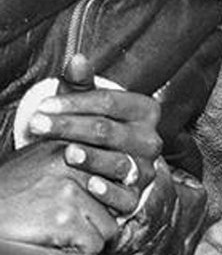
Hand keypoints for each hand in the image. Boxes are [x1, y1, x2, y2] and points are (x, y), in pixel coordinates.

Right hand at [0, 142, 117, 252]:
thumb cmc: (5, 192)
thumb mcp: (36, 161)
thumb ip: (74, 161)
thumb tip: (118, 173)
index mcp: (68, 145)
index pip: (120, 166)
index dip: (115, 189)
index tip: (105, 198)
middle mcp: (73, 164)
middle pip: (120, 198)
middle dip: (103, 214)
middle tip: (80, 222)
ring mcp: (71, 192)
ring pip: (109, 225)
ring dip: (90, 235)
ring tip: (59, 231)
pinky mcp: (66, 219)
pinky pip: (94, 244)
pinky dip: (79, 251)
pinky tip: (55, 242)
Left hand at [19, 56, 161, 205]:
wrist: (109, 163)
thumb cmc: (95, 126)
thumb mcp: (89, 103)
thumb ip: (81, 82)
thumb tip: (77, 59)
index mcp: (144, 111)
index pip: (109, 103)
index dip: (74, 103)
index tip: (43, 106)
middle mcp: (150, 140)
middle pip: (109, 131)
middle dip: (71, 127)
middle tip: (38, 125)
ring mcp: (145, 169)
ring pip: (119, 162)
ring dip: (91, 158)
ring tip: (66, 153)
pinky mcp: (136, 195)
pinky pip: (125, 196)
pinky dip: (109, 192)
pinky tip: (90, 184)